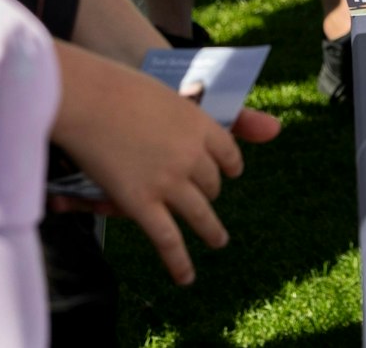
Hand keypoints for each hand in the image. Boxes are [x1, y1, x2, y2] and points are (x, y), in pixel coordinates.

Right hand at [52, 50, 277, 284]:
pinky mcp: (141, 202)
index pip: (227, 151)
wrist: (88, 97)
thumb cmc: (120, 87)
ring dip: (211, 230)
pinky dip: (179, 261)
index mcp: (200, 124)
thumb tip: (278, 128)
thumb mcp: (169, 92)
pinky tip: (186, 276)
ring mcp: (169, 181)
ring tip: (219, 240)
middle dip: (210, 192)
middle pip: (212, 183)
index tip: (227, 172)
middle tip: (206, 202)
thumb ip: (211, 110)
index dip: (228, 164)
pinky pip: (167, 239)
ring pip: (200, 213)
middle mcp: (192, 155)